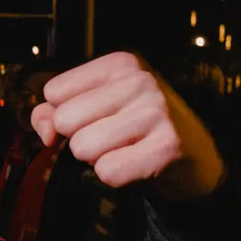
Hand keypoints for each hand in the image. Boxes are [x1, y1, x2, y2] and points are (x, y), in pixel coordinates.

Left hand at [30, 52, 224, 200]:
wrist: (194, 156)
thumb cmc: (134, 128)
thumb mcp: (95, 107)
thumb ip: (52, 112)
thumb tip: (45, 131)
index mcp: (120, 63)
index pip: (54, 92)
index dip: (62, 115)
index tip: (91, 119)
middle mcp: (140, 81)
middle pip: (64, 121)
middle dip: (79, 138)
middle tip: (111, 138)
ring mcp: (156, 112)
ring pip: (83, 148)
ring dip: (96, 158)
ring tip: (125, 149)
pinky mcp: (166, 147)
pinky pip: (107, 171)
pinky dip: (114, 177)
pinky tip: (136, 164)